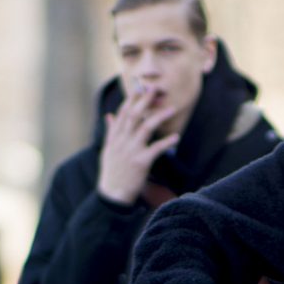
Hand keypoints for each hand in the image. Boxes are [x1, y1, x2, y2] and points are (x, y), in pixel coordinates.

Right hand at [96, 85, 182, 204]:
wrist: (112, 196)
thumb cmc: (111, 173)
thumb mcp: (107, 150)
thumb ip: (110, 131)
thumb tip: (109, 115)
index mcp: (115, 137)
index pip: (123, 113)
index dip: (133, 99)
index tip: (141, 87)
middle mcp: (122, 141)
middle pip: (134, 115)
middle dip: (145, 100)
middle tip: (156, 88)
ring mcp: (131, 151)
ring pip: (146, 128)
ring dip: (159, 116)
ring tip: (172, 109)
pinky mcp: (140, 162)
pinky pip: (155, 149)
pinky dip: (166, 142)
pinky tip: (176, 138)